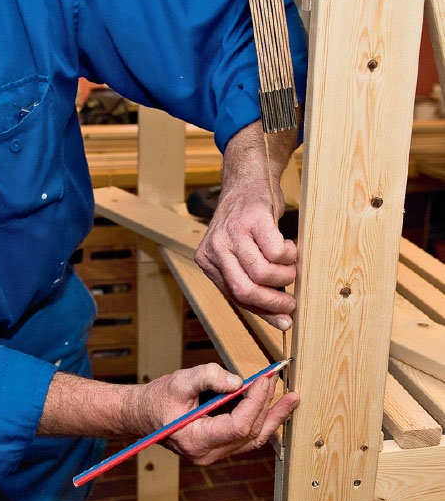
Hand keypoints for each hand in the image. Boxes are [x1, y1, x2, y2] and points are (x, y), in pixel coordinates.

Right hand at [131, 362, 298, 464]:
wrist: (141, 415)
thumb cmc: (157, 399)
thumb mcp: (179, 381)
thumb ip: (208, 376)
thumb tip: (239, 381)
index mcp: (196, 441)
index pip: (237, 427)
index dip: (255, 403)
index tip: (263, 380)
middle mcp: (208, 454)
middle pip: (249, 433)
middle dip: (266, 405)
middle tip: (275, 380)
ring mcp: (214, 454)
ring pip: (253, 439)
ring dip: (273, 417)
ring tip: (291, 398)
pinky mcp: (219, 448)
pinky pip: (246, 438)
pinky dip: (262, 421)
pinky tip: (274, 407)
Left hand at [194, 120, 298, 329]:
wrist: (247, 180)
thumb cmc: (248, 223)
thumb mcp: (239, 253)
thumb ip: (249, 280)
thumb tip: (279, 319)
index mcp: (207, 261)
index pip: (234, 297)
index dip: (262, 311)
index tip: (283, 320)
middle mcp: (215, 248)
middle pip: (244, 290)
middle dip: (273, 302)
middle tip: (292, 303)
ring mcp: (231, 232)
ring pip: (261, 273)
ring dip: (285, 277)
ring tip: (293, 270)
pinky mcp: (252, 218)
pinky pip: (275, 251)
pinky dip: (289, 256)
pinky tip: (290, 249)